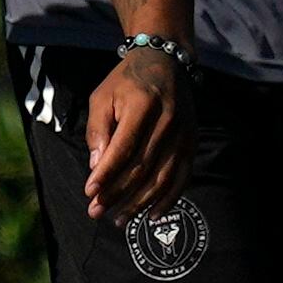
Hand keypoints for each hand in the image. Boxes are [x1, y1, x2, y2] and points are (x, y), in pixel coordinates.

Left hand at [84, 47, 192, 221]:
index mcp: (142, 104)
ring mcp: (184, 133)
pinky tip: (151, 215)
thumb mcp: (102, 96)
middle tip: (97, 211)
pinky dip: (168, 200)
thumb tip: (96, 167)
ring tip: (119, 220)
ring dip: (140, 203)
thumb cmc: (126, 81)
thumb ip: (98, 130)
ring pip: (163, 177)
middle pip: (142, 167)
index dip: (106, 173)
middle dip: (118, 193)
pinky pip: (182, 178)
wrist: (166, 62)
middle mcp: (168, 120)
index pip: (123, 148)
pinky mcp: (192, 143)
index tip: (89, 192)